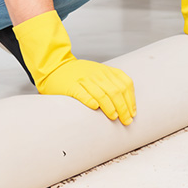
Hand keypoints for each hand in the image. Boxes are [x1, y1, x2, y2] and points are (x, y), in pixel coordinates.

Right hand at [12, 10, 135, 124]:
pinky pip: (82, 93)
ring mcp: (84, 79)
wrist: (55, 67)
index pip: (125, 84)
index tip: (132, 113)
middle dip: (123, 108)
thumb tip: (128, 105)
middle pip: (115, 91)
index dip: (131, 99)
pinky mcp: (71, 86)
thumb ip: (112, 83)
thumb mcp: (99, 74)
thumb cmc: (79, 75)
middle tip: (126, 121)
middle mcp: (97, 74)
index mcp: (106, 71)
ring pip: (102, 93)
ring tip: (114, 117)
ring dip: (110, 107)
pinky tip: (95, 108)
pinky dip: (90, 100)